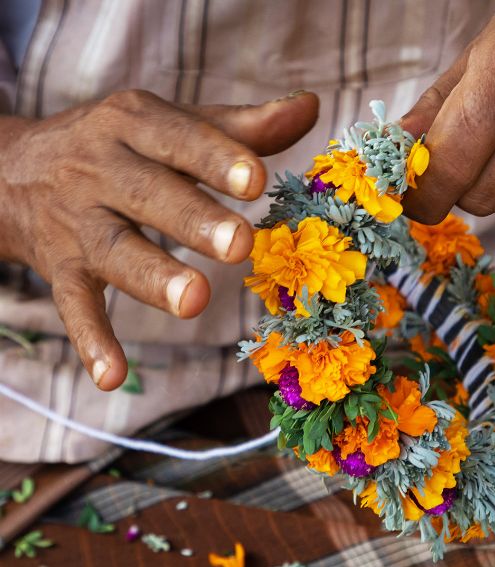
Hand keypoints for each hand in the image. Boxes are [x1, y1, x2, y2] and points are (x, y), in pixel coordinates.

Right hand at [0, 90, 318, 389]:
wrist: (12, 171)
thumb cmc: (120, 147)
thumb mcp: (169, 123)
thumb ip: (241, 126)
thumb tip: (310, 107)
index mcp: (132, 124)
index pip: (177, 138)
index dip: (215, 157)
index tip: (256, 180)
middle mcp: (99, 169)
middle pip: (148, 194)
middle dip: (193, 219)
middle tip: (240, 244)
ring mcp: (77, 223)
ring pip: (115, 250)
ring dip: (153, 277)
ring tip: (195, 301)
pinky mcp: (61, 269)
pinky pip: (74, 305)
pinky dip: (90, 340)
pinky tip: (112, 376)